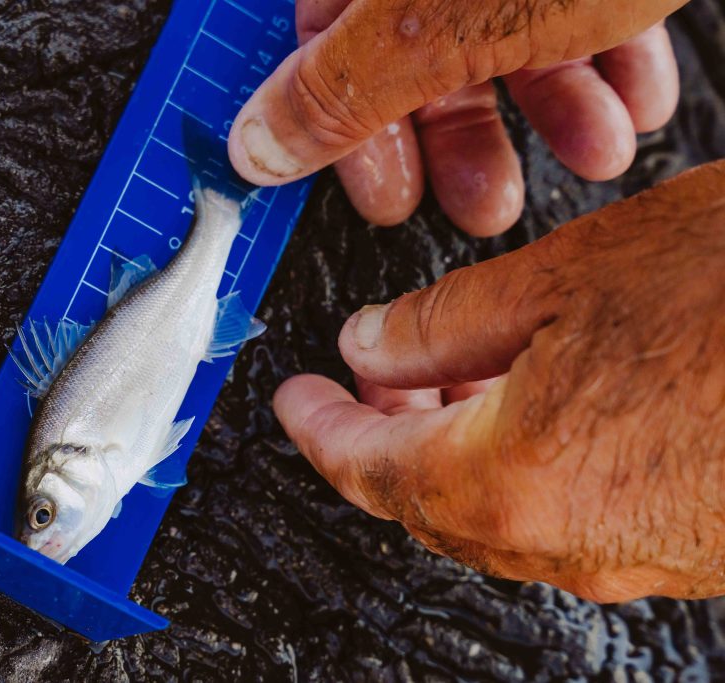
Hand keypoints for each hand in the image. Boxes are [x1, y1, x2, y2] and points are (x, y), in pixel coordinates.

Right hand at [228, 0, 683, 234]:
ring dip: (555, 115)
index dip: (345, 133)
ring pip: (514, 35)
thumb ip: (342, 91)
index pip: (320, 42)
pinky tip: (630, 107)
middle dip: (463, 142)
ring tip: (591, 157)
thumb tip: (259, 146)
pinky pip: (589, 6)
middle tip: (484, 204)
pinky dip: (612, 66)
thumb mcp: (437, 25)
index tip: (386, 197)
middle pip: (420, 53)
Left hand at [273, 160, 724, 601]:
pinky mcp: (689, 548)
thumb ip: (444, 326)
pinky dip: (527, 466)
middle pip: (426, 503)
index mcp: (510, 478)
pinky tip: (539, 409)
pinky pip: (570, 518)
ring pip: (497, 515)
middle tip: (365, 387)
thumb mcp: (565, 278)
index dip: (319, 430)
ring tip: (446, 384)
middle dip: (383, 441)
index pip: (368, 466)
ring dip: (454, 451)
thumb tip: (372, 347)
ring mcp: (635, 557)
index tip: (295, 402)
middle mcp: (567, 541)